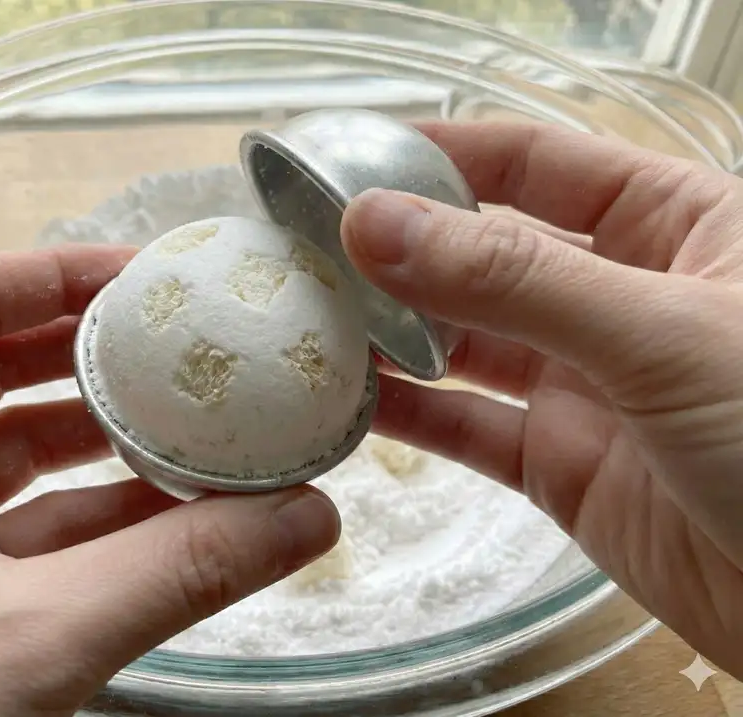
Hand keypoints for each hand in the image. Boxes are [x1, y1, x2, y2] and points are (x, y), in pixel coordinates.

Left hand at [0, 245, 338, 715]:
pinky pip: (29, 528)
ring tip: (206, 430)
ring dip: (111, 447)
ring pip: (17, 454)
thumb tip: (305, 518)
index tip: (148, 277)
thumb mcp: (26, 636)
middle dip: (96, 359)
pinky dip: (102, 521)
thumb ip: (176, 572)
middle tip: (189, 345)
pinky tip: (181, 516)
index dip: (54, 276)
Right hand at [341, 121, 742, 678]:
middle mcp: (621, 297)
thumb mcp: (660, 333)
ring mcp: (586, 384)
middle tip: (306, 248)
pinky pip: (468, 427)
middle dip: (400, 249)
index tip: (350, 159)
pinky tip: (350, 401)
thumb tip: (379, 225)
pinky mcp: (561, 463)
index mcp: (673, 226)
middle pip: (485, 254)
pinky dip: (410, 416)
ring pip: (466, 343)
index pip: (536, 162)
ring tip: (310, 320)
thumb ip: (513, 280)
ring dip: (393, 333)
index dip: (444, 154)